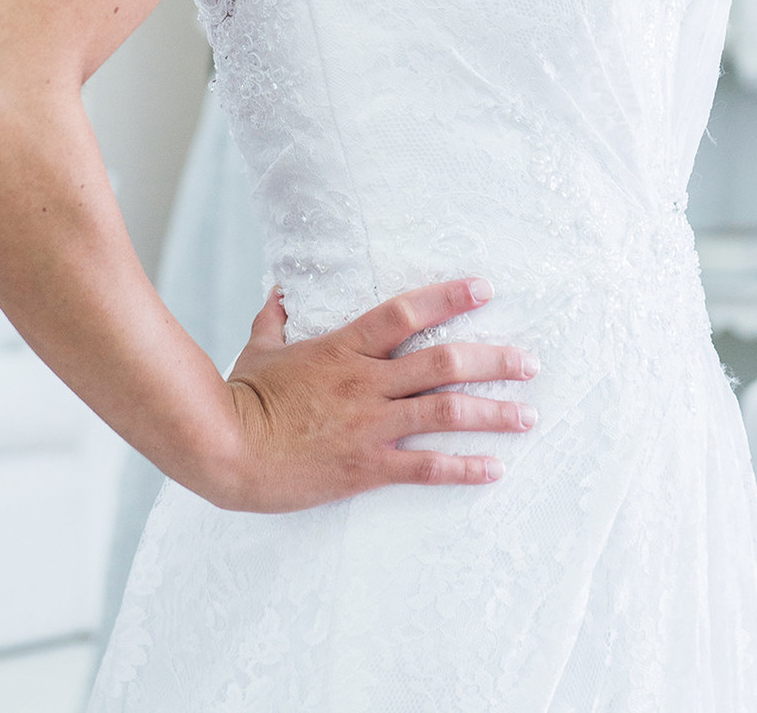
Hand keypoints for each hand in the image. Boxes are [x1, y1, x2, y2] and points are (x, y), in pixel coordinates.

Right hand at [213, 276, 539, 512]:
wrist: (227, 451)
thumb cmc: (242, 396)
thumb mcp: (260, 347)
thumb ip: (276, 317)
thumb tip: (279, 289)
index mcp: (344, 347)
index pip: (406, 312)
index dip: (448, 297)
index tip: (485, 289)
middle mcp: (366, 382)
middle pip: (444, 363)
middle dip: (493, 361)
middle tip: (529, 362)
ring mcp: (370, 426)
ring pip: (446, 413)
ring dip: (493, 413)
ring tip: (528, 414)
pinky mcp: (367, 467)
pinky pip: (425, 468)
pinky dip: (464, 467)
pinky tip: (494, 468)